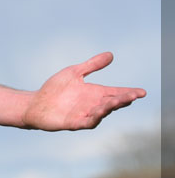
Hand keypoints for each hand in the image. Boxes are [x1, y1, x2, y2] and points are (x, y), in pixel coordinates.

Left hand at [22, 52, 144, 130]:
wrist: (35, 103)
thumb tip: (110, 54)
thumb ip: (91, 65)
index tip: (142, 92)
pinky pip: (88, 122)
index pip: (116, 92)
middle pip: (112, 102)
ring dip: (110, 107)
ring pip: (102, 112)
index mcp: (95, 93)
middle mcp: (92, 104)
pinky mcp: (74, 123)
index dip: (129, 92)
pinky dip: (95, 117)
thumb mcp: (74, 72)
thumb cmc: (54, 89)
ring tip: (119, 100)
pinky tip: (100, 112)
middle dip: (123, 99)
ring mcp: (84, 114)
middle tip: (134, 95)